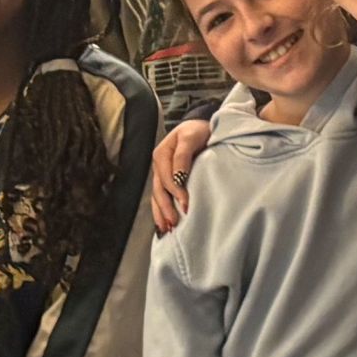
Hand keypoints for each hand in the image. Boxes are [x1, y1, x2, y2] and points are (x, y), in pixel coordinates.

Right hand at [149, 118, 209, 233]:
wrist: (200, 126)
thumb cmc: (197, 130)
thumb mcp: (190, 138)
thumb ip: (183, 156)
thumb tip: (178, 177)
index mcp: (161, 154)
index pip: (166, 179)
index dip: (176, 193)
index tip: (186, 205)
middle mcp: (158, 166)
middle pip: (159, 191)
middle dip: (165, 208)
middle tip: (174, 224)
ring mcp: (160, 173)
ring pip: (157, 197)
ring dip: (161, 214)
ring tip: (166, 230)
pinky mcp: (166, 180)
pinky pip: (160, 197)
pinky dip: (161, 211)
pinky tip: (164, 224)